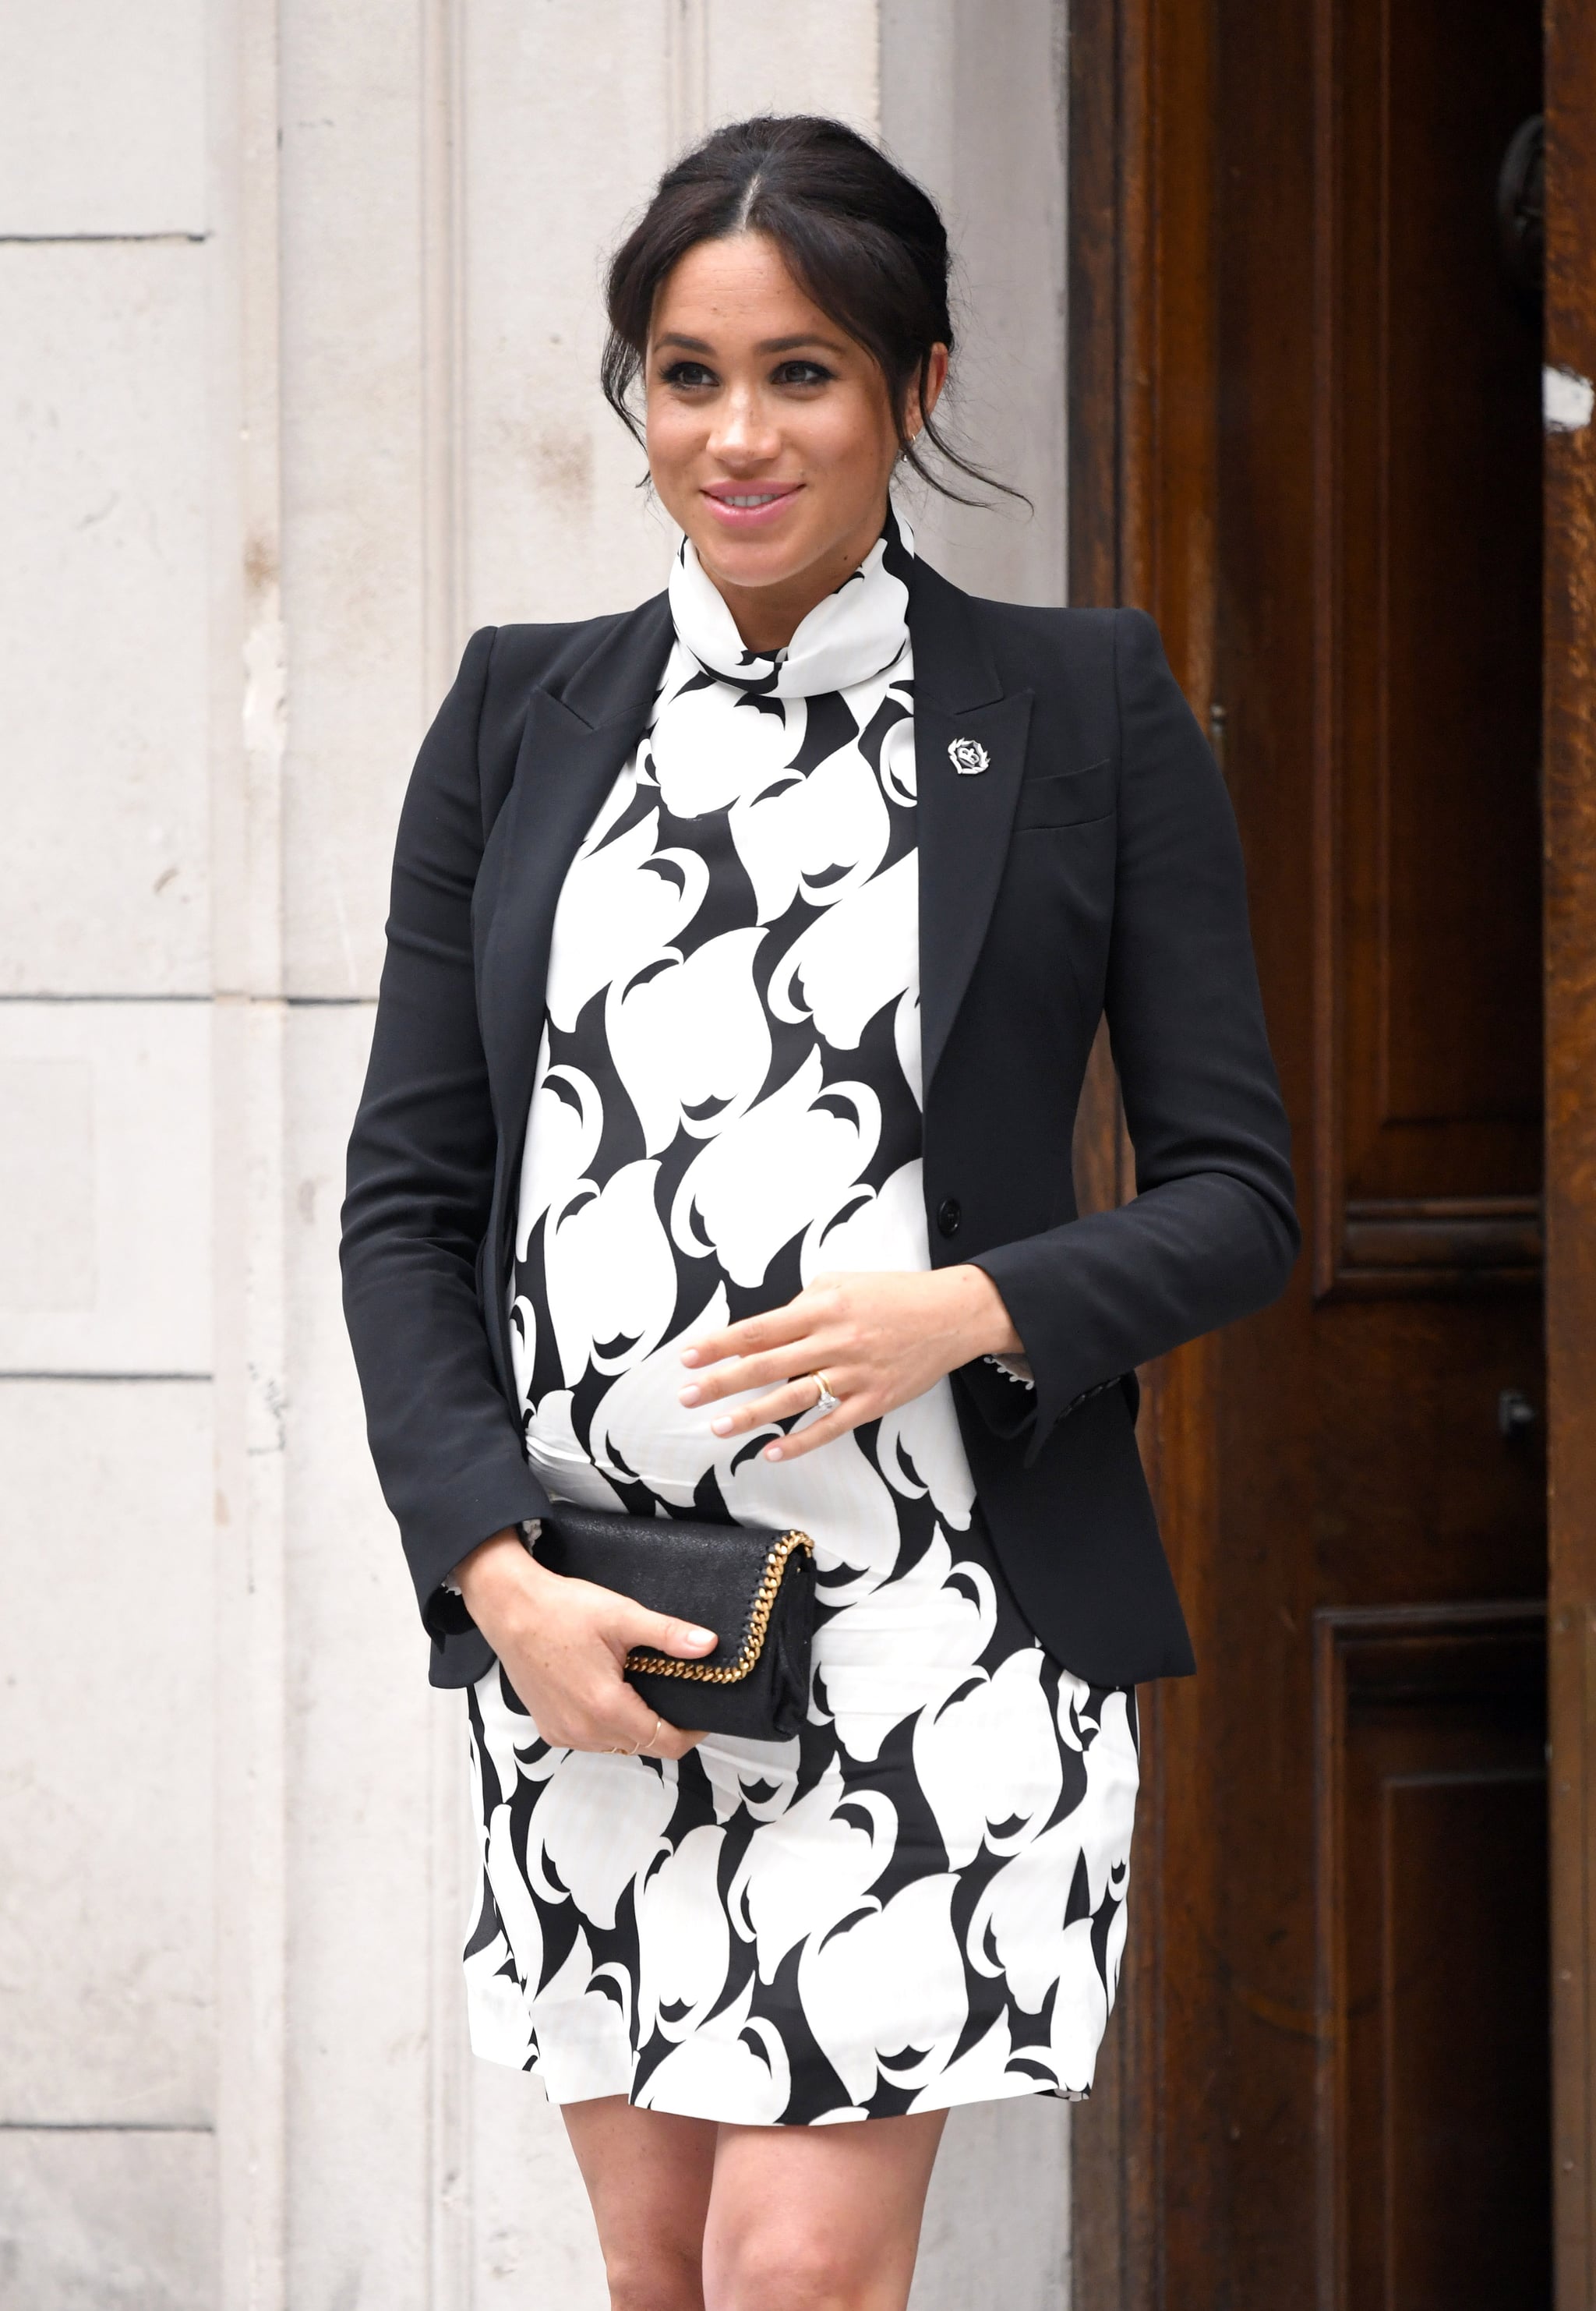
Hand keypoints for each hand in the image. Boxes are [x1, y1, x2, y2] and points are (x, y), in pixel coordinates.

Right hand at [452, 1530, 713, 1757]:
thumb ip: (668, 1634)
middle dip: (665, 1726)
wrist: (509, 1609)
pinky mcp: (549, 1729)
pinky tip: (608, 1693)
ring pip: (617, 1744)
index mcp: (606, 1707)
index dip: (691, 1733)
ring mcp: (563, 1733)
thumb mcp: (622, 1616)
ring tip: (640, 1687)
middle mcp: (583, 1730)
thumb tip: (708, 1645)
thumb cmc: (562, 1610)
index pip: (665, 1743)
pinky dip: (607, 1724)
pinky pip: (591, 1739)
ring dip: (635, 1726)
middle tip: (674, 1691)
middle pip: (643, 1746)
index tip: (702, 1715)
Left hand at [677, 1265, 1022, 1463]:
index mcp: (822, 1307)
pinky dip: (800, 1442)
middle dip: (721, 1381)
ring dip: (751, 1415)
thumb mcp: (843, 1282)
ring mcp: (853, 1374)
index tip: (688, 1357)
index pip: (758, 1329)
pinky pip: (830, 1426)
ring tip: (717, 1426)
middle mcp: (833, 1340)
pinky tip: (772, 1452)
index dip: (719, 1345)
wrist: (951, 1314)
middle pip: (765, 1365)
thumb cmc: (893, 1294)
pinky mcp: (873, 1401)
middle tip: (686, 1396)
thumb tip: (768, 1329)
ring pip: (792, 1399)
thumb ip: (803, 1303)